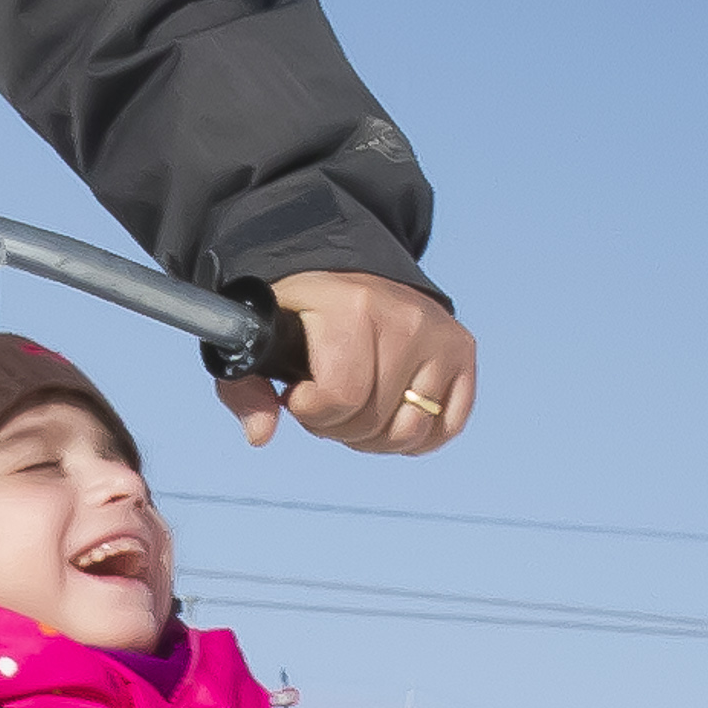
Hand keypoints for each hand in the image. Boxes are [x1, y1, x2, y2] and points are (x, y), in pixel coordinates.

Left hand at [229, 270, 477, 456]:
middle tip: (326, 399)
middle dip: (338, 426)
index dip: (311, 410)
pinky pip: (447, 425)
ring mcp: (439, 334)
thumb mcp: (261, 340)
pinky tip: (390, 414)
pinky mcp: (462, 349)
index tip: (298, 393)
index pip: (341, 396)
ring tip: (357, 407)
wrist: (349, 272)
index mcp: (351, 307)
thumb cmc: (301, 314)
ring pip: (410, 430)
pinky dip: (416, 435)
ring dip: (376, 436)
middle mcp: (404, 317)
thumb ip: (245, 389)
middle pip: (372, 420)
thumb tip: (260, 435)